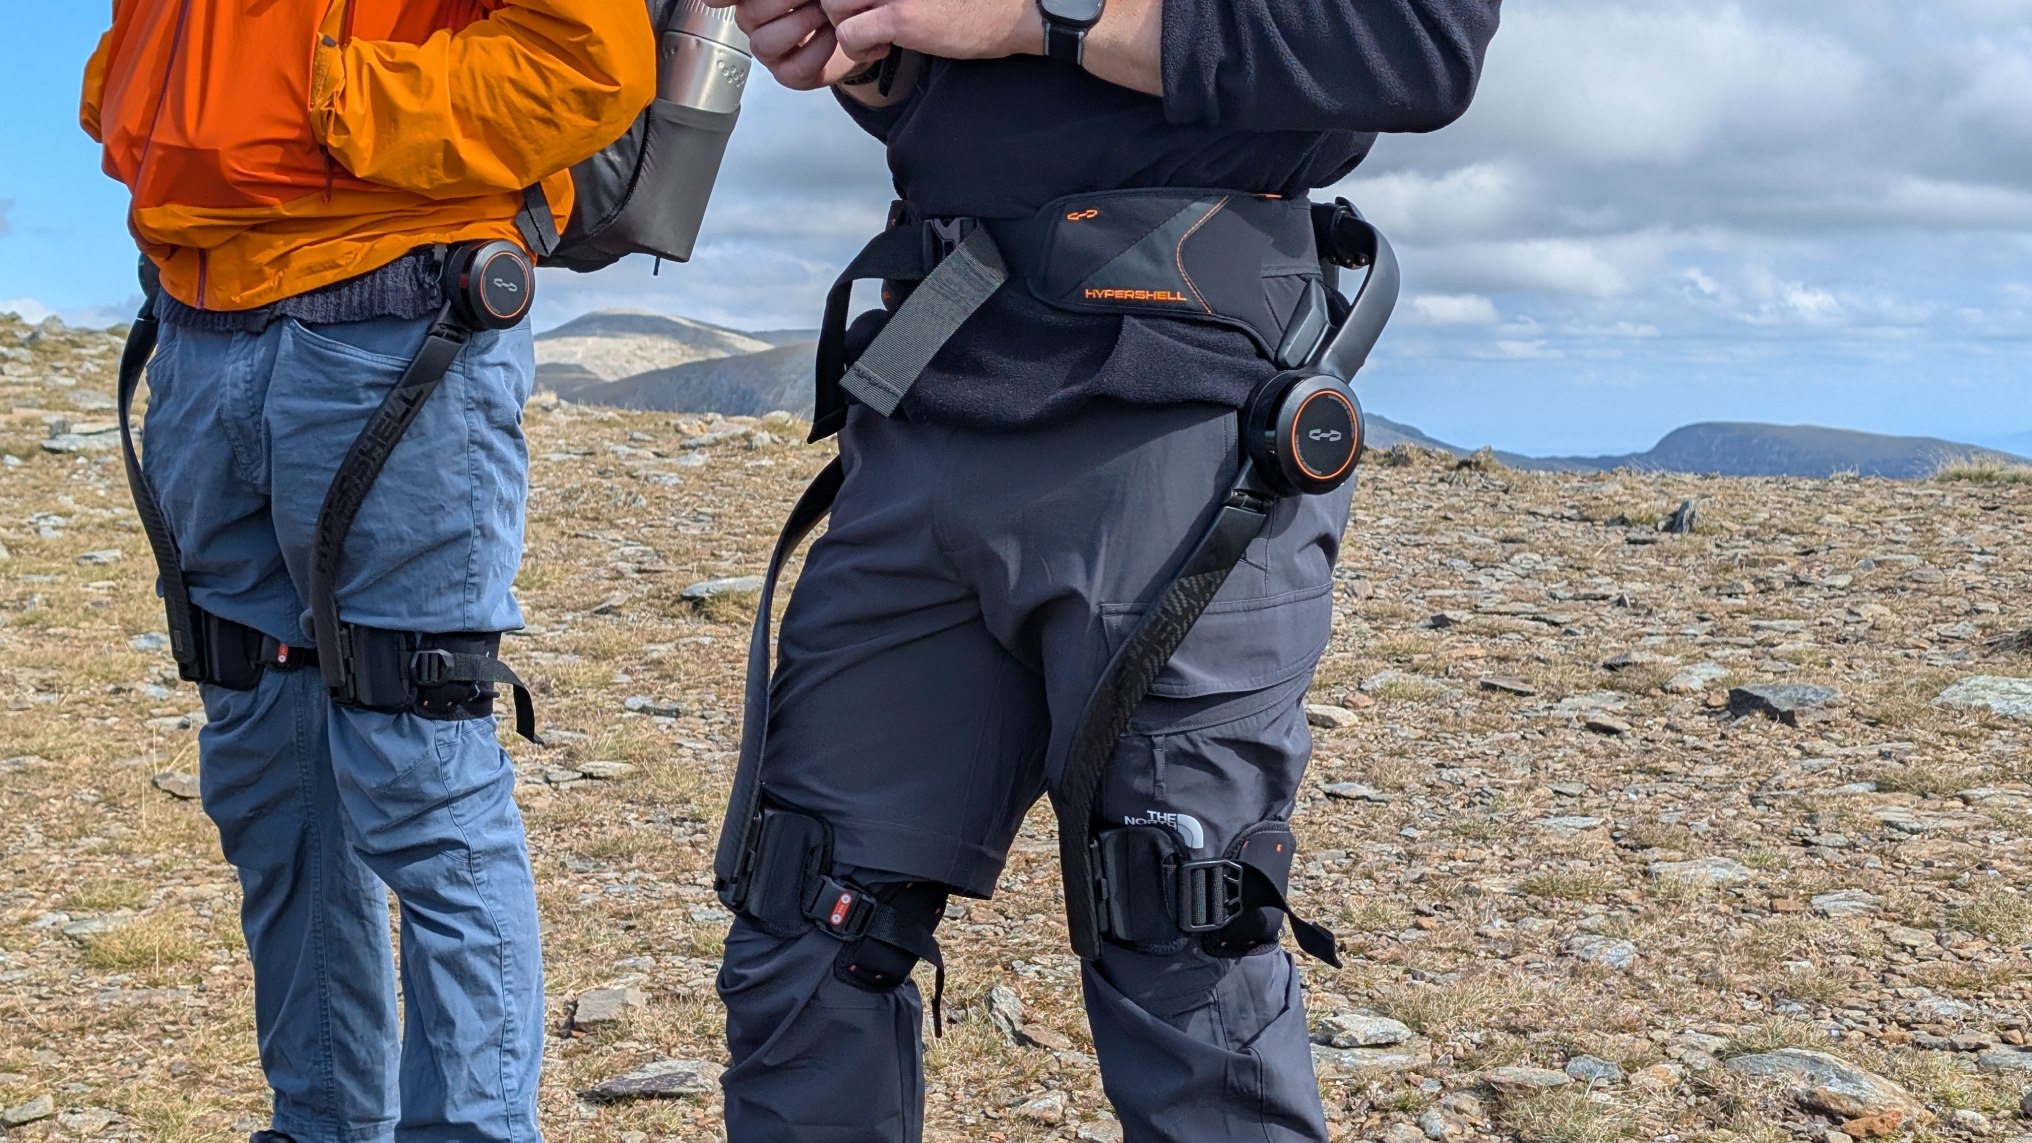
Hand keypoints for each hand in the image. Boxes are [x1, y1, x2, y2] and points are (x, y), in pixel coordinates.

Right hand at [704, 0, 863, 89]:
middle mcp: (752, 21)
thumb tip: (714, 1)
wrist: (856, 22)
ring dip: (801, 23)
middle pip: (750, 14)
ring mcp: (769, 51)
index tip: (718, 1)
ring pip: (765, 43)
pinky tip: (831, 34)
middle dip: (788, 0)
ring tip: (824, 11)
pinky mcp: (789, 75)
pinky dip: (819, 49)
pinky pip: (795, 68)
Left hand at [818, 0, 1042, 63]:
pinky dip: (858, 49)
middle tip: (871, 21)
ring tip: (878, 35)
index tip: (870, 6)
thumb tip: (864, 2)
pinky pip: (849, 35)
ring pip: (834, 5)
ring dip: (848, 26)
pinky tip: (884, 49)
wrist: (1014, 10)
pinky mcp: (901, 16)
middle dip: (844, 8)